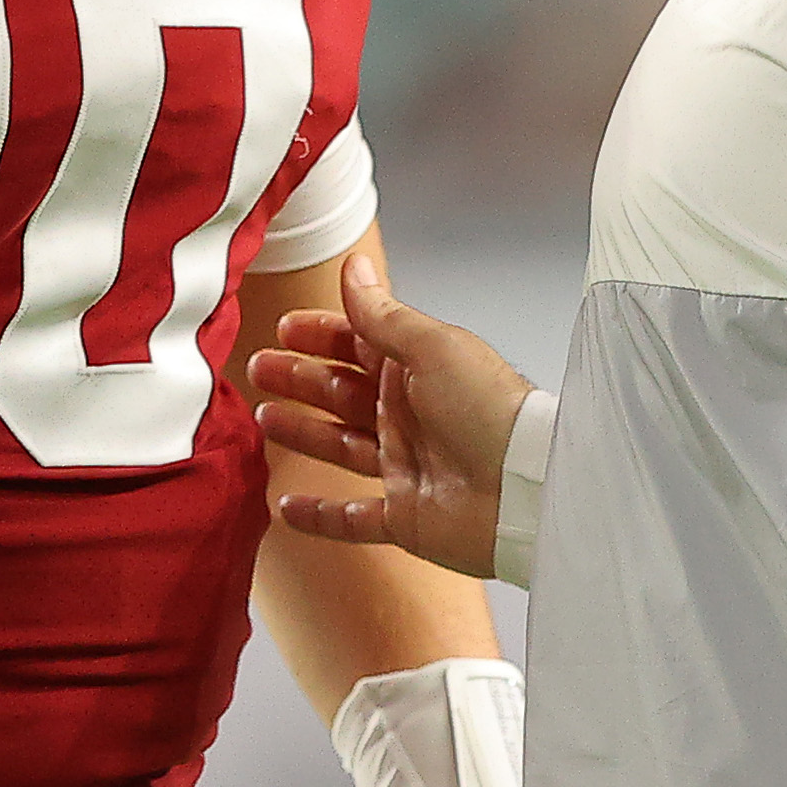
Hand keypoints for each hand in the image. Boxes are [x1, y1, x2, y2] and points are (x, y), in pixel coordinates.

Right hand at [248, 255, 535, 575]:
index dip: (322, 335)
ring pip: (341, 446)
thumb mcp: (432, 347)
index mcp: (420, 370)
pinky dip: (321, 516)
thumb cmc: (492, 412)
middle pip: (343, 393)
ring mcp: (407, 465)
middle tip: (260, 368)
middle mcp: (412, 415)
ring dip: (303, 433)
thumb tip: (355, 268)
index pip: (360, 345)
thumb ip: (383, 314)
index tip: (285, 329)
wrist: (526, 489)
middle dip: (301, 378)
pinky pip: (353, 518)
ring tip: (264, 419)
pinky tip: (289, 507)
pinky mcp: (405, 516)